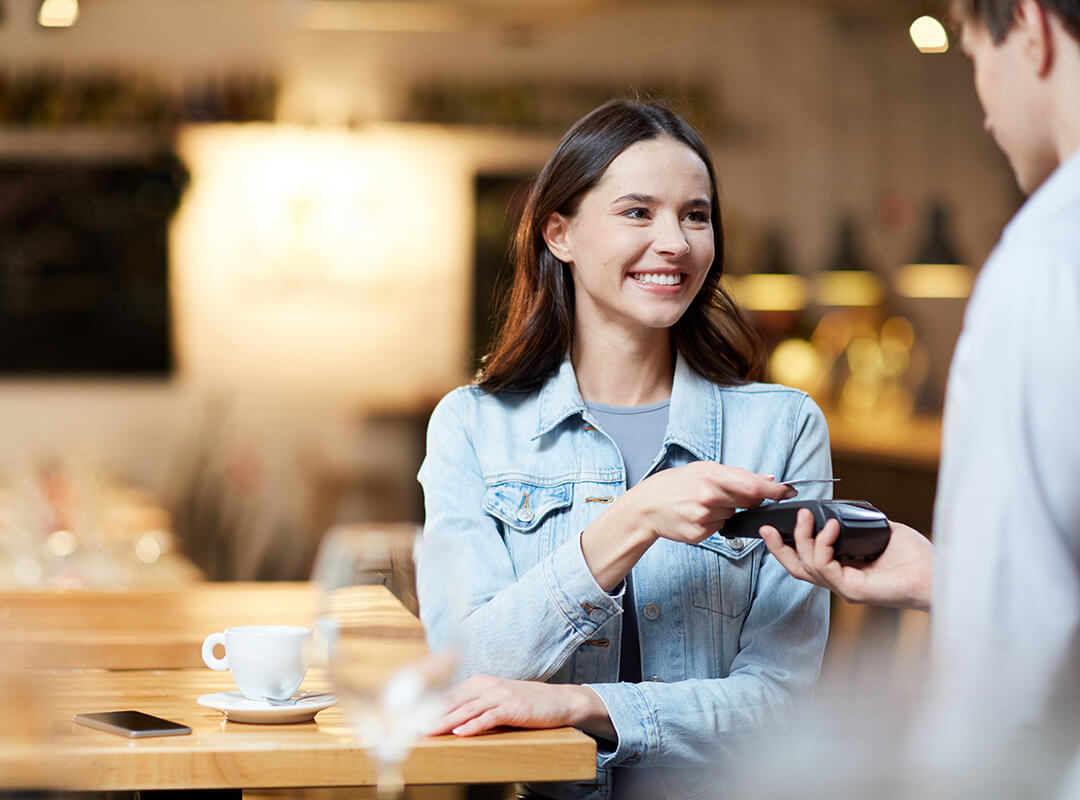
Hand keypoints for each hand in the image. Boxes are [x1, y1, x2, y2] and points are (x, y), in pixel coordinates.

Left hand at [426, 675, 613, 738]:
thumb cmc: (525, 703)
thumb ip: (475, 705)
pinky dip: (474, 725)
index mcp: (479, 682)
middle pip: (452, 702)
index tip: (407, 718)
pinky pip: (489, 717)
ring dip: (445, 721)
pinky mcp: (513, 708)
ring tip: (427, 732)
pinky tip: (461, 733)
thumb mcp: (497, 699)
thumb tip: (449, 718)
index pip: (448, 695)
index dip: (427, 707)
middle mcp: (486, 685)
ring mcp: (500, 695)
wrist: (558, 700)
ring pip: (466, 710)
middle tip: (408, 728)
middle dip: (429, 715)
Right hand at [582, 462, 794, 588]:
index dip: (775, 490)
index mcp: (711, 475)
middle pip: (747, 501)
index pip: (753, 485)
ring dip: (728, 509)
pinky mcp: (700, 534)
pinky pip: (721, 527)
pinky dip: (715, 521)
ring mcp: (704, 517)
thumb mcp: (704, 469)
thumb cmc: (677, 483)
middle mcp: (708, 496)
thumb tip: (769, 479)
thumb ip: (738, 474)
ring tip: (704, 503)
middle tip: (733, 493)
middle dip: (750, 499)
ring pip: (733, 515)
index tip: (789, 492)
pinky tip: (698, 515)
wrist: (647, 506)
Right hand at [759, 509, 933, 610]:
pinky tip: (832, 527)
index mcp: (845, 570)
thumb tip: (836, 512)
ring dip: (802, 538)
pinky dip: (823, 544)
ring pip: (806, 566)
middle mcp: (841, 582)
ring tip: (806, 516)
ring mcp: (845, 588)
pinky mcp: (853, 590)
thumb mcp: (878, 531)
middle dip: (778, 548)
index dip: (789, 546)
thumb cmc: (916, 556)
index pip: (808, 561)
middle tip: (767, 527)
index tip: (776, 526)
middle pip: (798, 569)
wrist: (939, 573)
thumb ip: (855, 524)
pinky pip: (824, 566)